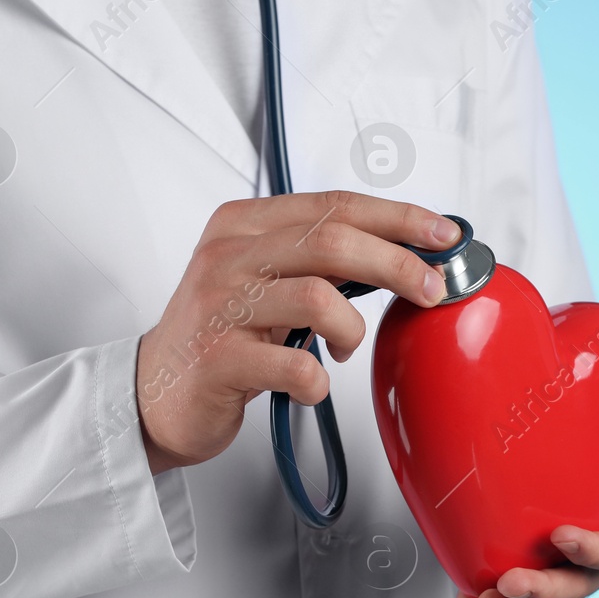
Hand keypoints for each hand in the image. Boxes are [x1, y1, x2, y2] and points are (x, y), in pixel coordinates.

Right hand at [138, 192, 459, 473]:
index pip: (335, 204)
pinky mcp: (218, 359)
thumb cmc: (222, 334)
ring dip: (351, 330)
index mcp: (243, 225)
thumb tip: (405, 252)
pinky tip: (312, 384)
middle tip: (431, 290)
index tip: (444, 235)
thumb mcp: (266, 278)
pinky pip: (295, 364)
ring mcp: (219, 306)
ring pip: (319, 298)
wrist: (154, 393)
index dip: (399, 217)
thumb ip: (319, 258)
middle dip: (398, 264)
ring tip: (343, 349)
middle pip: (334, 241)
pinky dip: (319, 380)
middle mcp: (228, 255)